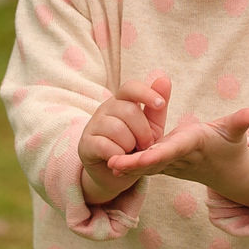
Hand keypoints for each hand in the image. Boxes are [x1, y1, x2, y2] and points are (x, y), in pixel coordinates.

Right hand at [79, 74, 170, 194]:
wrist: (116, 172)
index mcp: (122, 100)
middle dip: (143, 131)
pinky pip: (106, 146)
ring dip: (130, 144)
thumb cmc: (135, 145)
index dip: (146, 93)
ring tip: (130, 151)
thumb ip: (156, 106)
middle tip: (145, 145)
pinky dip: (118, 155)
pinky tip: (118, 158)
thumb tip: (163, 76)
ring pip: (117, 129)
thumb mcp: (150, 127)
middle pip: (129, 110)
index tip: (161, 104)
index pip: (131, 87)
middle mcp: (105, 108)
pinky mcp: (85, 144)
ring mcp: (93, 125)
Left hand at [105, 76, 248, 188]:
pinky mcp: (165, 164)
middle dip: (134, 164)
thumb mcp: (235, 132)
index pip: (172, 150)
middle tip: (111, 164)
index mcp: (193, 145)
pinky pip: (145, 164)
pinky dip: (129, 164)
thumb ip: (240, 122)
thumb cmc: (230, 145)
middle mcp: (179, 156)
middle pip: (153, 161)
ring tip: (105, 163)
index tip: (140, 159)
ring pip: (146, 165)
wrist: (227, 171)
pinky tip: (108, 160)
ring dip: (127, 166)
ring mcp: (171, 163)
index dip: (155, 154)